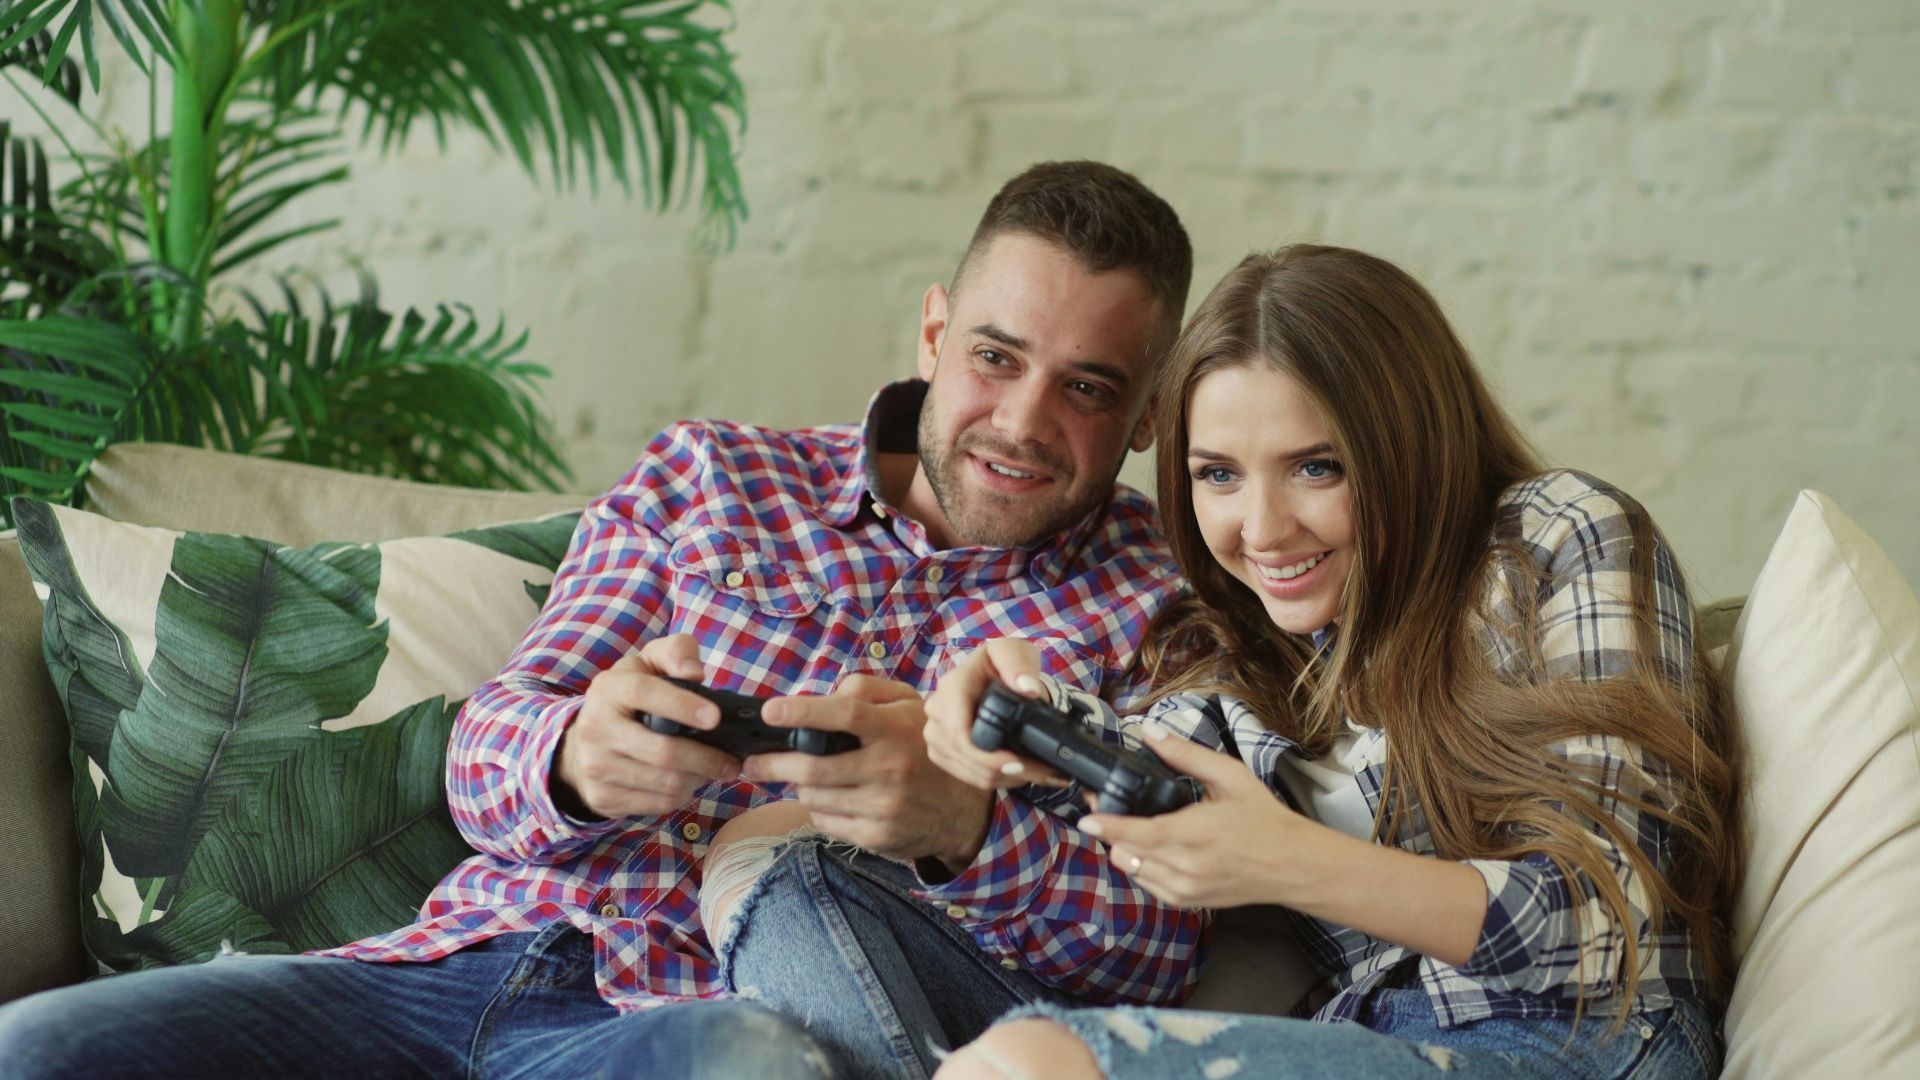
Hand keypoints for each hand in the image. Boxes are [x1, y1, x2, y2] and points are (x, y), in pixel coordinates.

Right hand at [551, 634, 745, 819]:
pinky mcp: (603, 797)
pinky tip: (689, 782)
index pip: (645, 694)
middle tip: (732, 761)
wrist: (587, 741)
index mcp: (609, 689)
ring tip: (713, 770)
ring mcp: (596, 767)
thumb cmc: (632, 695)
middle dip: (707, 758)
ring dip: (698, 779)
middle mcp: (595, 728)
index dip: (682, 706)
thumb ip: (676, 653)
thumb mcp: (650, 662)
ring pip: (665, 783)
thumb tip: (695, 673)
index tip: (715, 717)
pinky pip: (657, 804)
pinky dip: (682, 795)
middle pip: (663, 752)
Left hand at [745, 675, 993, 871]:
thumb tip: (821, 697)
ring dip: (799, 787)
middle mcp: (889, 768)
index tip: (770, 712)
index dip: (803, 711)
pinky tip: (831, 800)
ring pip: (814, 798)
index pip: (844, 715)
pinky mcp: (878, 837)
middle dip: (774, 765)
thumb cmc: (923, 747)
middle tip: (754, 762)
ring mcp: (883, 807)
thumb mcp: (909, 706)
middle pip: (814, 768)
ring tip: (805, 778)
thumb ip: (866, 692)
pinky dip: (817, 809)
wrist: (962, 807)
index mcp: (895, 729)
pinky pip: (826, 823)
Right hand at [922, 639, 1069, 791]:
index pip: (959, 733)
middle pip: (967, 757)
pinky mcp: (941, 751)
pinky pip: (967, 777)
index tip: (1018, 763)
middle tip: (1046, 773)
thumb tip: (1027, 689)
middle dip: (1008, 772)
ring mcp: (935, 733)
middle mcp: (936, 710)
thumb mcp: (1015, 652)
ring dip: (1007, 779)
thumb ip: (1019, 664)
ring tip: (1040, 774)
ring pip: (970, 772)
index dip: (987, 756)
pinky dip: (996, 780)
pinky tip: (1019, 774)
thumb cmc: (1004, 663)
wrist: (993, 677)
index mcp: (952, 686)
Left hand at [1077, 728, 1328, 910]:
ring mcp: (1187, 889)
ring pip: (1133, 870)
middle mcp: (1188, 867)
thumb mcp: (1230, 777)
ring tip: (1132, 826)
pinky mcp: (1188, 902)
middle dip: (1111, 829)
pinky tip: (1151, 848)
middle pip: (1128, 852)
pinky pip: (1147, 885)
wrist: (1292, 865)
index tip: (1087, 817)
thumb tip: (1151, 734)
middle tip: (1106, 806)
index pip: (1142, 833)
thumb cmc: (1264, 819)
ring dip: (1124, 848)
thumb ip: (1187, 756)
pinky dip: (1140, 866)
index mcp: (1198, 834)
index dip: (1110, 825)